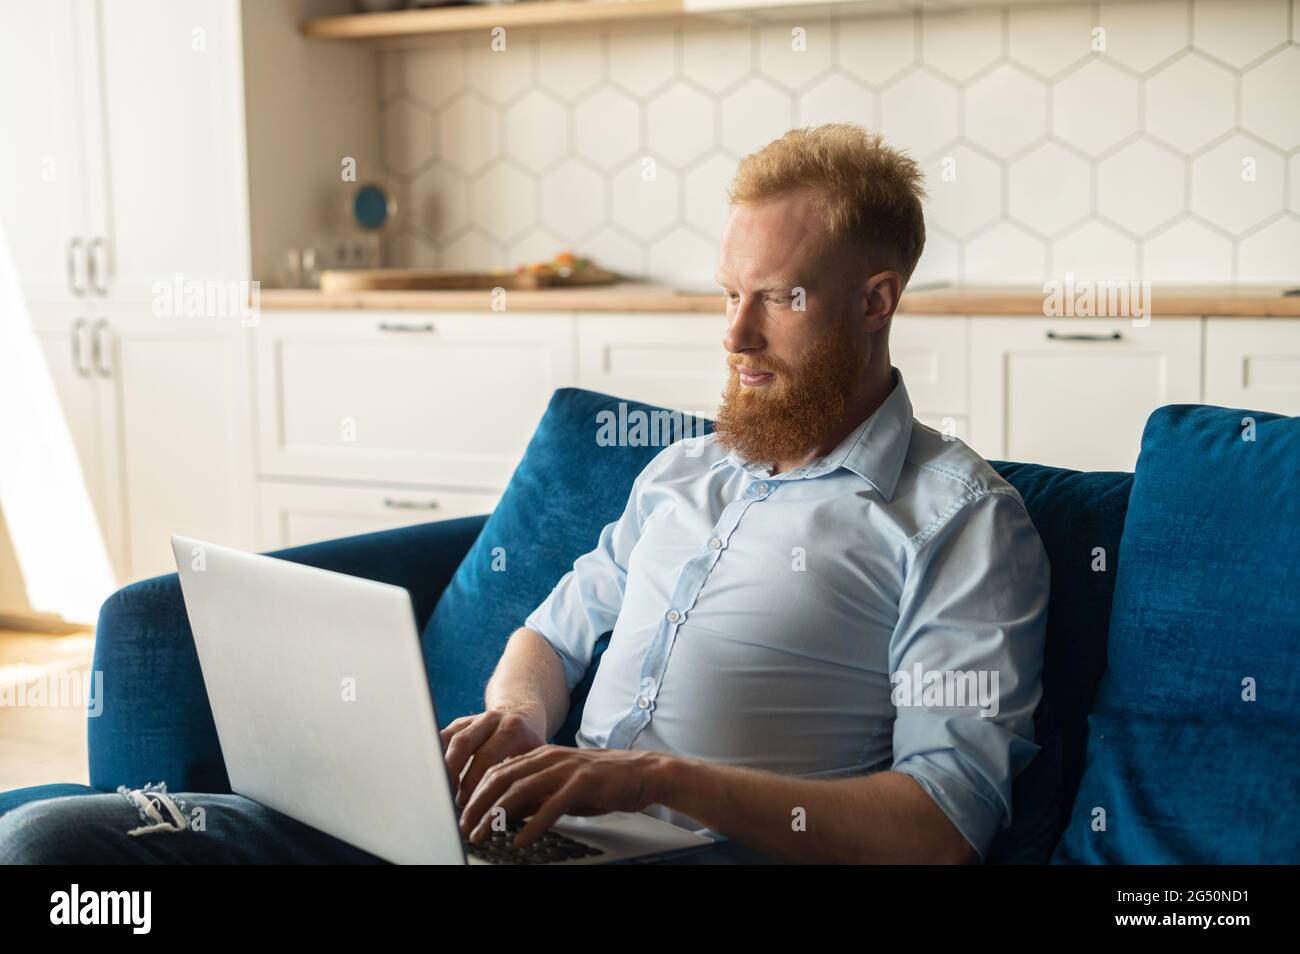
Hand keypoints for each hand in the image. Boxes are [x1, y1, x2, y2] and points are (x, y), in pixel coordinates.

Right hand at [440, 708, 546, 808]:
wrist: (522, 718)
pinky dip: (437, 757)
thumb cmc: (530, 750)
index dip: (473, 781)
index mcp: (513, 729)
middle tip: (449, 799)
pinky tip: (437, 778)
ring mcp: (474, 719)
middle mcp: (492, 719)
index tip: (467, 803)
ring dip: (442, 767)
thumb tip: (516, 811)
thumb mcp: (535, 763)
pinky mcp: (460, 723)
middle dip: (451, 774)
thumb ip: (527, 784)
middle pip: (463, 743)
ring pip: (449, 740)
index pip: (487, 755)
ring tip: (441, 791)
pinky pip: (443, 738)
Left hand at [458, 745, 669, 848]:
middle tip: (465, 827)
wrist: (642, 773)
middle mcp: (549, 758)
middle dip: (478, 804)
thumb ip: (536, 795)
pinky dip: (533, 825)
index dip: (476, 792)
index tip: (463, 814)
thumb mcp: (562, 786)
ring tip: (483, 834)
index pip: (498, 771)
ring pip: (520, 790)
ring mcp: (565, 768)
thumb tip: (508, 812)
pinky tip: (521, 840)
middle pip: (502, 778)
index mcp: (541, 756)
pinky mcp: (582, 783)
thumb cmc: (602, 782)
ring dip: (496, 815)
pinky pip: (551, 806)